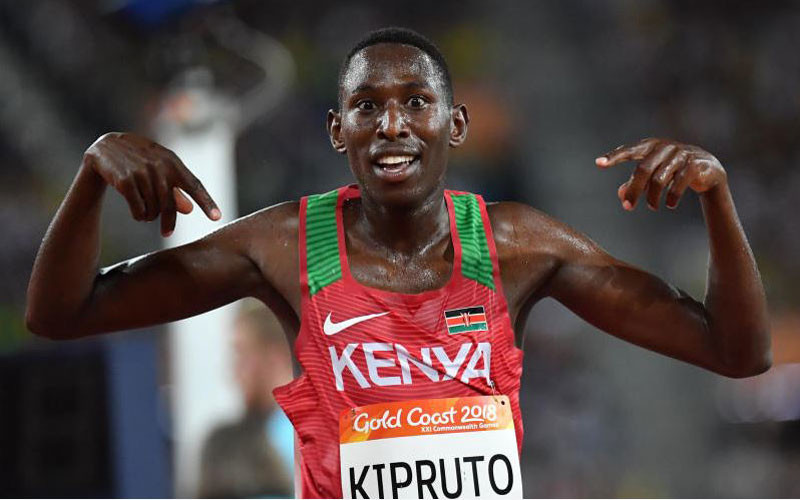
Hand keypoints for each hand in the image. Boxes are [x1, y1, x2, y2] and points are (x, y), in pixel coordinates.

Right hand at [84, 132, 220, 235]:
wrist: (106, 148)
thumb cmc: (139, 161)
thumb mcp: (159, 169)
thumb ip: (175, 189)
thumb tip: (189, 210)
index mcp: (173, 162)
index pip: (195, 185)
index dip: (206, 202)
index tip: (217, 218)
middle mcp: (159, 166)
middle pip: (170, 205)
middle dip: (169, 222)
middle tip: (167, 234)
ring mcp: (142, 172)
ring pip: (154, 209)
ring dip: (150, 216)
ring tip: (146, 213)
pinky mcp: (125, 180)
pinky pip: (138, 209)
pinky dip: (139, 215)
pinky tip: (137, 213)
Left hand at [595, 138, 727, 210]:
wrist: (708, 169)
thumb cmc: (673, 170)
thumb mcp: (653, 175)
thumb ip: (635, 183)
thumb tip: (621, 196)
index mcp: (651, 146)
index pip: (629, 150)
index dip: (614, 157)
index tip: (598, 163)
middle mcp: (665, 147)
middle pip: (643, 169)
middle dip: (634, 190)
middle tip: (628, 207)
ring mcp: (681, 154)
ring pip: (659, 179)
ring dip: (653, 197)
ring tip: (653, 207)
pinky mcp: (695, 165)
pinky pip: (678, 184)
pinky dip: (671, 197)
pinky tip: (669, 205)